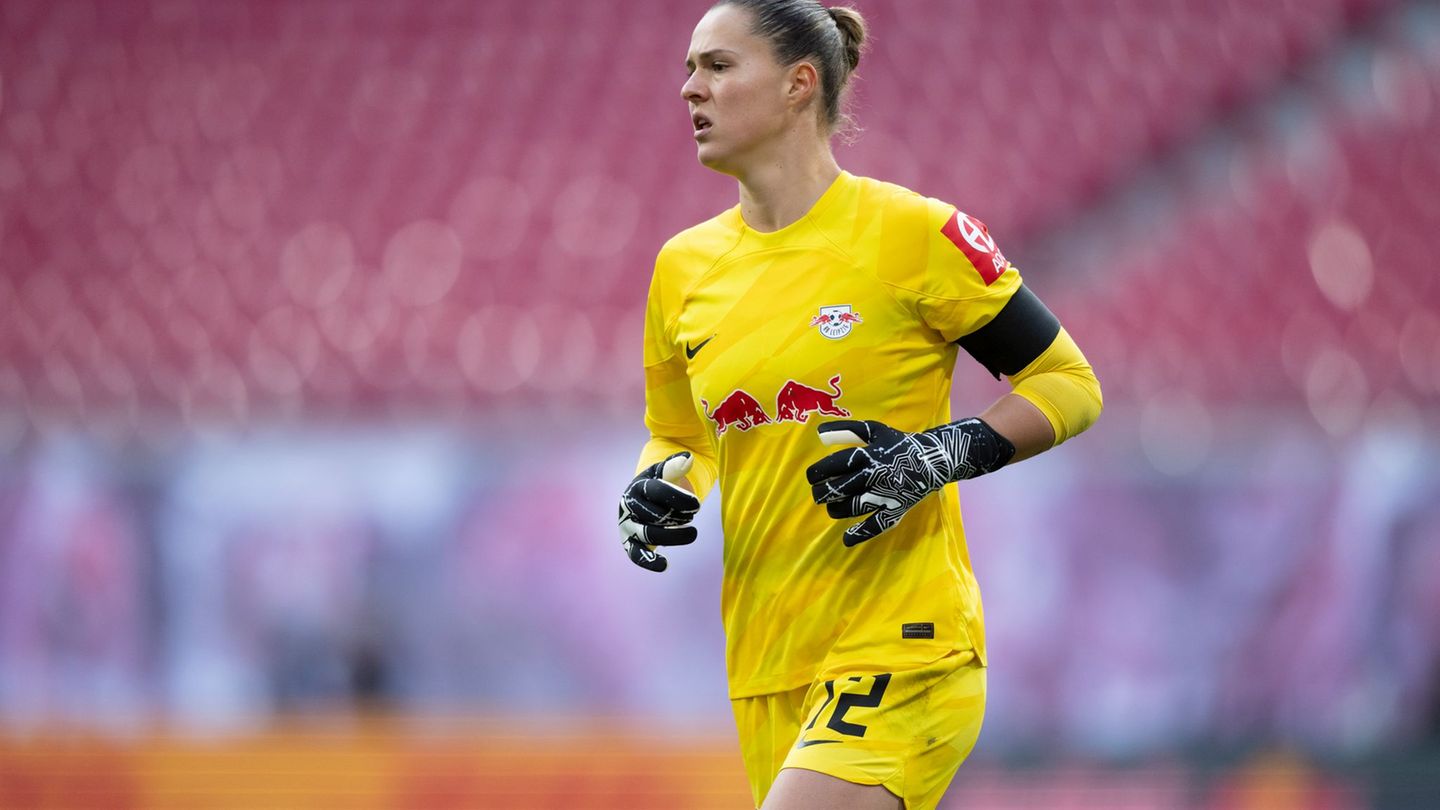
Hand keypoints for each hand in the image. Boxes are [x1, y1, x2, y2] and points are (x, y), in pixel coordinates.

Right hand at [618, 452, 700, 571]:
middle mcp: (629, 506)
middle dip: (678, 516)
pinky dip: (649, 561)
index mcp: (638, 486)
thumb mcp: (664, 473)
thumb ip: (675, 466)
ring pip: (649, 534)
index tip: (697, 504)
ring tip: (692, 532)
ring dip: (673, 535)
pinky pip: (636, 555)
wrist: (641, 501)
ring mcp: (628, 526)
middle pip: (655, 514)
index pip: (657, 491)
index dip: (679, 498)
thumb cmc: (657, 485)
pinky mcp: (630, 543)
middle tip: (691, 515)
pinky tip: (665, 565)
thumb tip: (688, 459)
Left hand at [805, 418, 1014, 545]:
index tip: (811, 477)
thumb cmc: (900, 444)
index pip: (837, 464)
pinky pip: (878, 524)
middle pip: (842, 487)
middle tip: (817, 494)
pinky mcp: (897, 508)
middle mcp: (876, 475)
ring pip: (855, 506)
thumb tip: (819, 434)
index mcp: (870, 455)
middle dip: (823, 493)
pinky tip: (846, 539)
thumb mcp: (875, 430)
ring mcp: (887, 494)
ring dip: (836, 509)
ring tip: (831, 508)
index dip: (819, 471)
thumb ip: (847, 430)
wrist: (934, 458)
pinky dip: (861, 533)